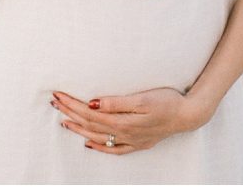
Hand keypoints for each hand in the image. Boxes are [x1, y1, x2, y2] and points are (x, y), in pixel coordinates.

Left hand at [50, 87, 209, 154]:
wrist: (188, 115)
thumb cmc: (167, 102)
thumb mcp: (142, 98)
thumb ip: (117, 102)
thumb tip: (93, 102)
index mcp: (122, 121)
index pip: (89, 112)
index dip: (72, 104)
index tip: (58, 94)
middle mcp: (123, 133)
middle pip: (90, 124)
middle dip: (70, 112)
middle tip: (54, 102)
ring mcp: (130, 140)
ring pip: (97, 136)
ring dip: (79, 128)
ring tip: (63, 120)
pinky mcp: (137, 142)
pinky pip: (113, 148)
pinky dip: (99, 146)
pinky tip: (89, 143)